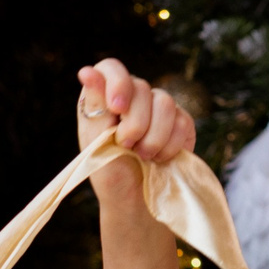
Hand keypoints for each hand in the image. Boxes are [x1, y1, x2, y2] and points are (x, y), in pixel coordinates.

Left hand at [76, 60, 196, 178]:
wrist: (135, 201)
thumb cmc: (110, 172)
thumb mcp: (95, 142)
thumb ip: (95, 106)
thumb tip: (86, 70)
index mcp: (105, 97)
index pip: (112, 68)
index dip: (118, 82)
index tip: (118, 108)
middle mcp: (133, 96)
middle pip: (141, 87)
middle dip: (134, 124)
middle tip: (126, 146)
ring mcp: (159, 107)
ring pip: (165, 102)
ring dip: (152, 137)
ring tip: (143, 156)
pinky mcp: (181, 122)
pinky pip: (181, 121)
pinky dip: (169, 145)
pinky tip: (159, 158)